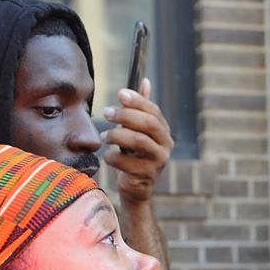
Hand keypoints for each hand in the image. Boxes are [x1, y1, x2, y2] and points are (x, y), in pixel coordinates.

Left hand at [104, 79, 172, 205]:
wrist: (136, 189)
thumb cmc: (135, 156)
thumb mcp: (138, 131)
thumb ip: (141, 109)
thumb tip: (146, 81)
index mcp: (163, 132)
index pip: (154, 111)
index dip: (137, 100)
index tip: (120, 94)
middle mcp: (166, 145)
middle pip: (148, 124)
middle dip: (126, 115)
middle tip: (106, 112)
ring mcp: (158, 161)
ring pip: (138, 141)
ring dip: (116, 135)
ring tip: (104, 136)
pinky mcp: (146, 176)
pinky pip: (126, 161)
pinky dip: (112, 156)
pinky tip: (107, 156)